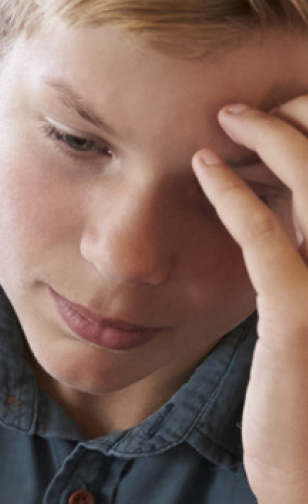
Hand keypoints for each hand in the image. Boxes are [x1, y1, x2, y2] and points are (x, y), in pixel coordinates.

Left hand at [198, 99, 307, 503]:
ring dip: (271, 137)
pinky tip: (205, 171)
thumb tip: (279, 214)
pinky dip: (235, 194)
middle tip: (251, 99)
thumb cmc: (306, 404)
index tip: (279, 110)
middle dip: (305, 115)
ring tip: (227, 119)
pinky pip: (266, 236)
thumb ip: (301, 265)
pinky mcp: (301, 315)